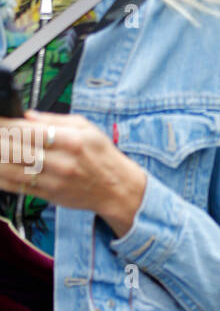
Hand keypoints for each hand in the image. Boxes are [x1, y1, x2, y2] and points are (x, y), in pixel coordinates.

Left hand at [0, 110, 146, 236]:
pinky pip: (16, 186)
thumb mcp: (87, 128)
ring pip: (11, 169)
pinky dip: (1, 176)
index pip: (30, 130)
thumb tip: (27, 115)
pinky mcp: (48, 195)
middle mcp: (61, 163)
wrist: (117, 189)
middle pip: (16, 149)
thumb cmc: (103, 157)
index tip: (0, 120)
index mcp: (72, 141)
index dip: (7, 124)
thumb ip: (55, 119)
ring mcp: (53, 181)